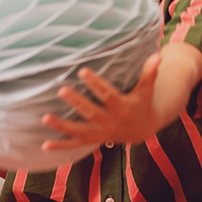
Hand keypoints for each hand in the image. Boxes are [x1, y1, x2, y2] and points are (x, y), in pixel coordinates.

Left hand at [41, 53, 161, 150]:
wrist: (143, 130)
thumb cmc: (142, 103)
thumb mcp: (146, 89)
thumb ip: (149, 73)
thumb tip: (157, 56)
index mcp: (122, 108)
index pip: (107, 96)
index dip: (96, 84)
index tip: (83, 71)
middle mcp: (110, 123)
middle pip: (91, 112)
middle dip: (76, 102)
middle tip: (61, 90)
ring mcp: (100, 134)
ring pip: (79, 131)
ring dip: (62, 126)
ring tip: (45, 117)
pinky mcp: (92, 140)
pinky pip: (75, 145)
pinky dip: (60, 146)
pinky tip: (44, 145)